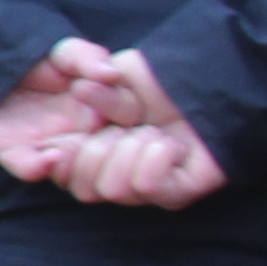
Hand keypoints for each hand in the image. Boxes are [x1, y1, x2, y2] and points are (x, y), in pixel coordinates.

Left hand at [0, 41, 132, 182]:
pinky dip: (39, 167)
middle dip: (103, 142)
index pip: (127, 115)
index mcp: (105, 111)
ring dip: (75, 161)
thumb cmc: (42, 63)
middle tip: (89, 118)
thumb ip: (89, 58)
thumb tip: (112, 74)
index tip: (89, 89)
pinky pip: (31, 170)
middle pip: (107, 150)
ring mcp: (53, 148)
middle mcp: (85, 136)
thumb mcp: (66, 53)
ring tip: (69, 146)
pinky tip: (48, 157)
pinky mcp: (19, 156)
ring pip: (73, 167)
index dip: (116, 105)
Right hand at [53, 47, 228, 209]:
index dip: (56, 163)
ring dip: (128, 153)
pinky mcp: (176, 193)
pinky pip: (147, 187)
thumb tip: (80, 93)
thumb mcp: (115, 72)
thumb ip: (89, 84)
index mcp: (95, 150)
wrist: (209, 82)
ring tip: (150, 134)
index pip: (64, 176)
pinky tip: (168, 145)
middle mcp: (119, 173)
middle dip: (94, 153)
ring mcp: (147, 187)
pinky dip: (152, 161)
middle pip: (84, 190)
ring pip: (113, 190)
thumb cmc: (160, 76)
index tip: (58, 145)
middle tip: (120, 130)